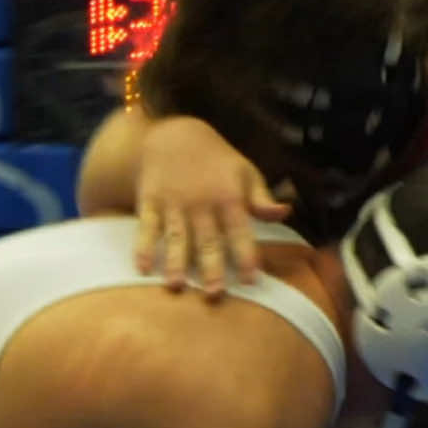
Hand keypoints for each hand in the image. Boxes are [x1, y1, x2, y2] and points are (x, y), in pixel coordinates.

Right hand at [134, 116, 290, 296]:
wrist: (173, 134)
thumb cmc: (216, 161)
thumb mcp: (244, 172)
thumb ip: (261, 198)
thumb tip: (285, 213)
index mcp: (228, 197)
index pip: (239, 231)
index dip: (246, 255)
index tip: (251, 280)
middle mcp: (201, 203)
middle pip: (207, 240)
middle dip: (211, 266)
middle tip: (214, 293)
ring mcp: (174, 204)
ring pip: (176, 237)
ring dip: (175, 262)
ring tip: (176, 285)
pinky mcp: (150, 202)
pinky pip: (147, 227)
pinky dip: (143, 247)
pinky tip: (142, 269)